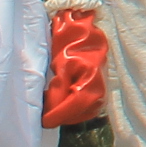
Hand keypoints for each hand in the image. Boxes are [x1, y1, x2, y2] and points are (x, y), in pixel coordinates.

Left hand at [41, 7, 109, 127]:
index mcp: (92, 78)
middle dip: (64, 115)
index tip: (45, 121)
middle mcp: (100, 86)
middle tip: (47, 115)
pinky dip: (74, 106)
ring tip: (54, 108)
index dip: (60, 115)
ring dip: (69, 112)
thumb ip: (58, 87)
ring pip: (85, 109)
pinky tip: (63, 100)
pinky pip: (86, 103)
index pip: (77, 104)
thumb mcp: (61, 63)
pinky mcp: (98, 86)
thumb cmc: (70, 40)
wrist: (83, 25)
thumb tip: (50, 110)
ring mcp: (101, 88)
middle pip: (82, 111)